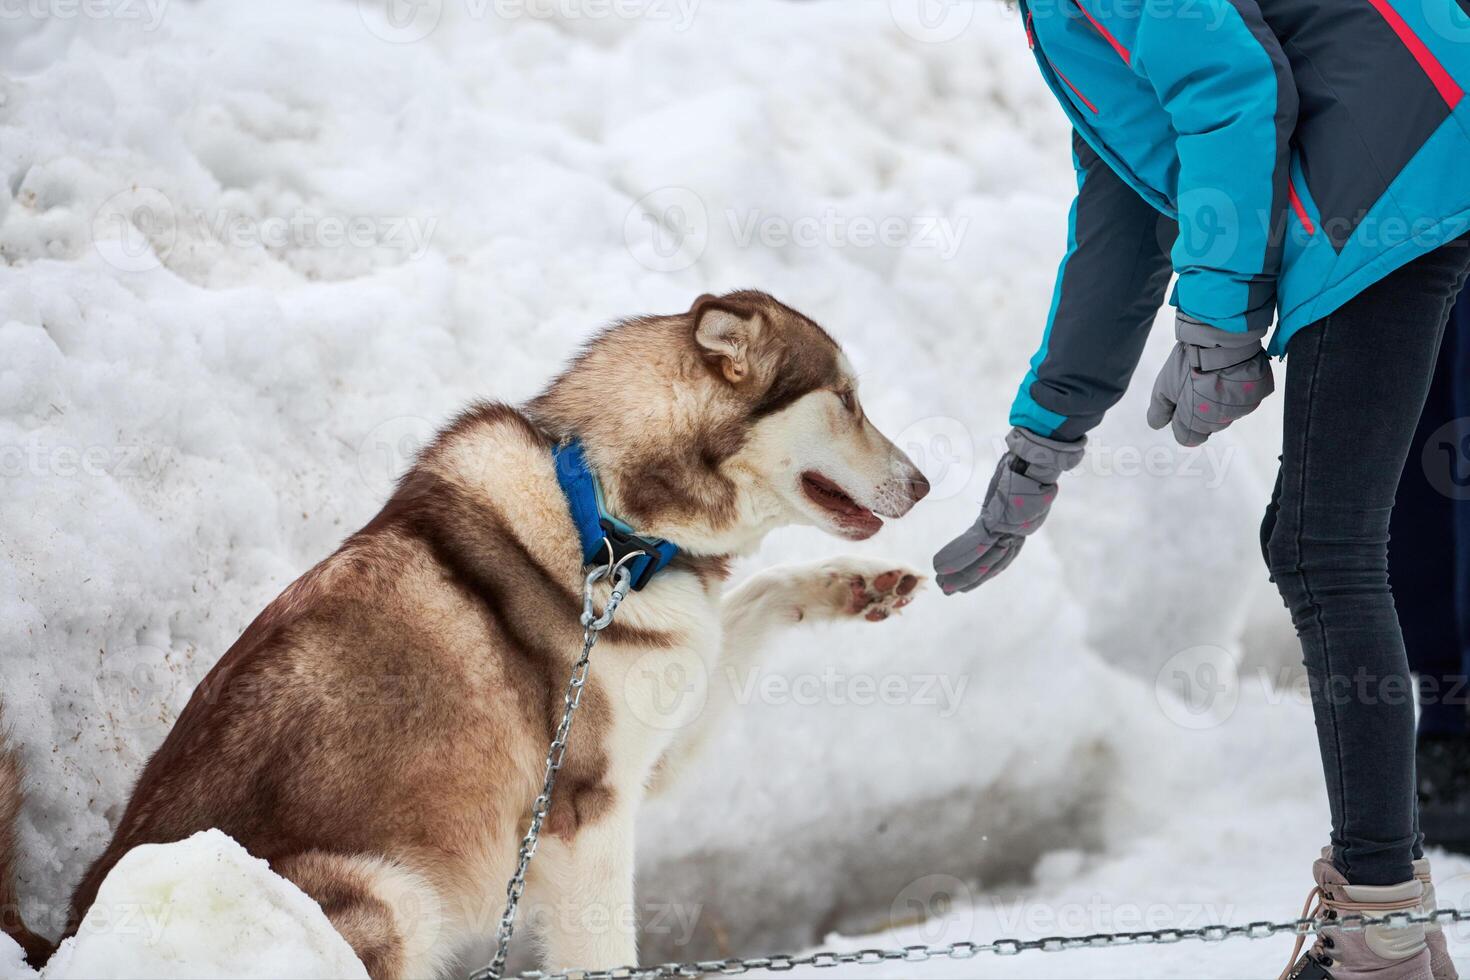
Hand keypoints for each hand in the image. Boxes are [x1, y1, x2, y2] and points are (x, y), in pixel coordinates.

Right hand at [933, 427, 1083, 593]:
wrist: (1037, 456)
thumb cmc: (1026, 462)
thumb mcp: (1013, 483)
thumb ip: (1006, 495)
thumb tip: (1005, 485)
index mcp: (1021, 524)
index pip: (1002, 555)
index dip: (984, 570)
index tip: (968, 581)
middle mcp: (1017, 532)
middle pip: (993, 563)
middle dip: (971, 579)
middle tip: (949, 590)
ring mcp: (1009, 528)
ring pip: (983, 559)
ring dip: (961, 574)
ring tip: (942, 584)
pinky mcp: (999, 521)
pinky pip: (975, 544)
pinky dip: (957, 557)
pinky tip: (940, 566)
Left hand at [1147, 312, 1274, 446]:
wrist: (1220, 337)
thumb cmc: (1187, 363)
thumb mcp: (1163, 386)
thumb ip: (1159, 411)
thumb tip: (1157, 425)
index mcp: (1194, 422)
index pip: (1188, 438)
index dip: (1183, 423)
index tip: (1183, 405)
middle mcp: (1220, 420)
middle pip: (1209, 425)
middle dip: (1202, 409)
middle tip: (1200, 384)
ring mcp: (1241, 407)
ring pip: (1230, 412)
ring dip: (1223, 399)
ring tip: (1217, 375)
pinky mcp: (1259, 393)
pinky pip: (1249, 397)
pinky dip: (1242, 387)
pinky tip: (1233, 372)